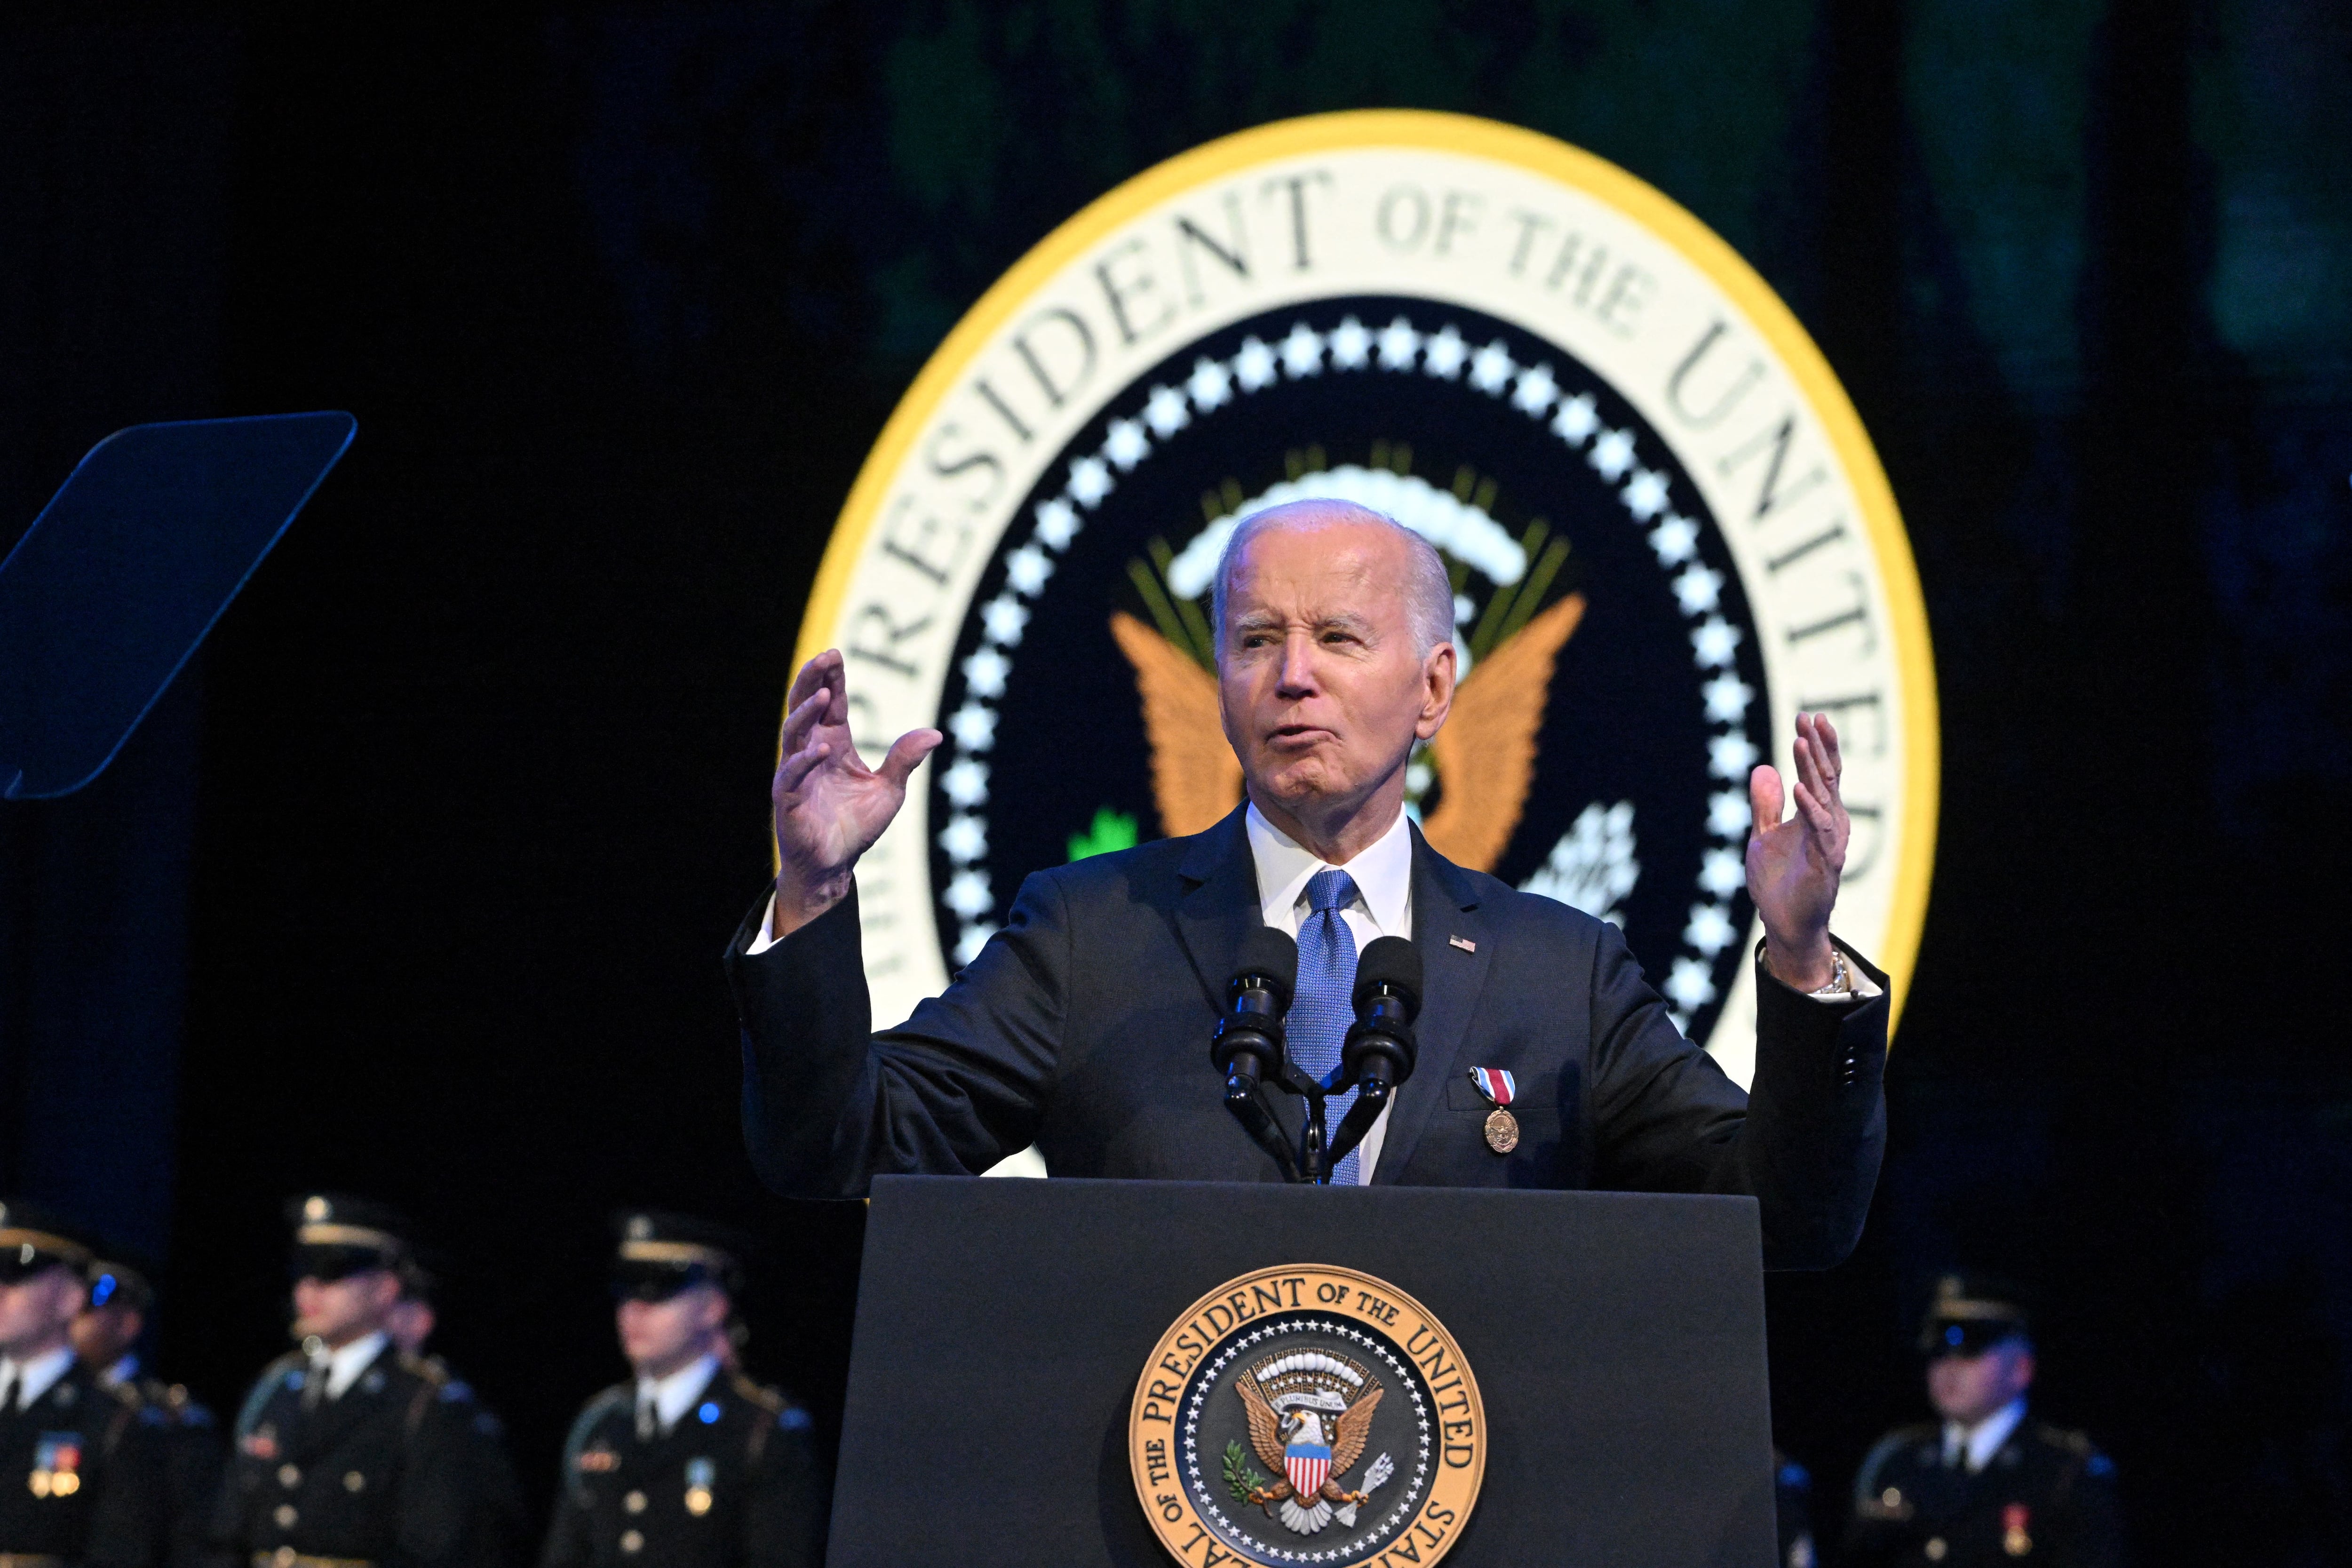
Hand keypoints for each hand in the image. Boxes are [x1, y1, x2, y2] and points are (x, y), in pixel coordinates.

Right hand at [770, 650, 940, 937]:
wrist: (835, 866)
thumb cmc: (857, 827)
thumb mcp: (889, 790)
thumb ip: (906, 760)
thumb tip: (936, 733)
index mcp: (833, 744)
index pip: (830, 704)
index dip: (832, 679)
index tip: (837, 655)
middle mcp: (811, 752)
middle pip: (804, 707)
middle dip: (813, 680)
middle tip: (825, 657)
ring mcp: (795, 774)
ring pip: (793, 734)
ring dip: (807, 712)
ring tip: (825, 695)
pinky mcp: (787, 799)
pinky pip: (792, 774)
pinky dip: (805, 761)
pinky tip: (823, 749)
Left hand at [1745, 712, 1847, 989]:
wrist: (1782, 922)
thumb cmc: (1778, 881)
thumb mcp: (1763, 835)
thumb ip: (1765, 805)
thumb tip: (1763, 768)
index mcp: (1817, 815)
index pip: (1820, 772)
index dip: (1815, 745)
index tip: (1808, 717)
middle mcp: (1829, 823)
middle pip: (1826, 777)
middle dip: (1818, 747)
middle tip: (1809, 718)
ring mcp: (1829, 842)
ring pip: (1825, 797)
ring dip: (1813, 769)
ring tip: (1800, 742)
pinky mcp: (1825, 862)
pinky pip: (1820, 830)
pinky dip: (1811, 808)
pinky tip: (1799, 789)